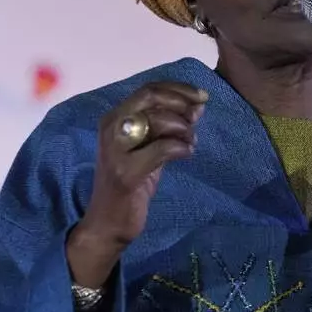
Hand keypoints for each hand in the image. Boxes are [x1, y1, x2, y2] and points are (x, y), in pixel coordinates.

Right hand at [68, 82, 205, 286]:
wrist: (109, 223)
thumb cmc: (132, 183)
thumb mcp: (152, 147)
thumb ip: (170, 126)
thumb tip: (198, 105)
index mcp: (115, 118)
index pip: (149, 89)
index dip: (179, 89)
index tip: (202, 96)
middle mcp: (111, 127)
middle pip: (151, 97)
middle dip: (182, 101)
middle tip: (199, 114)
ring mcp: (115, 150)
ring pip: (159, 121)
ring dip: (185, 129)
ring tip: (190, 143)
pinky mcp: (126, 172)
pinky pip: (163, 148)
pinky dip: (182, 148)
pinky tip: (187, 154)